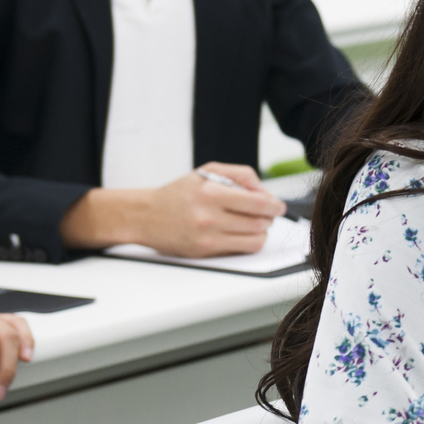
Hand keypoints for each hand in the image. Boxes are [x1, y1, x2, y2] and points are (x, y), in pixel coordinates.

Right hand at [61, 161, 286, 256]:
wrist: (146, 216)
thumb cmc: (179, 193)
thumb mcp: (208, 171)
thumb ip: (241, 175)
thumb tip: (265, 191)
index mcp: (210, 192)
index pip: (257, 203)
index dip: (274, 205)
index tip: (278, 205)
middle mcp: (209, 216)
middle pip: (259, 222)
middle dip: (270, 217)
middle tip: (268, 213)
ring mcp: (207, 236)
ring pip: (255, 238)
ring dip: (263, 231)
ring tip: (257, 223)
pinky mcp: (206, 251)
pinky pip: (243, 249)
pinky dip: (252, 242)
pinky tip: (246, 234)